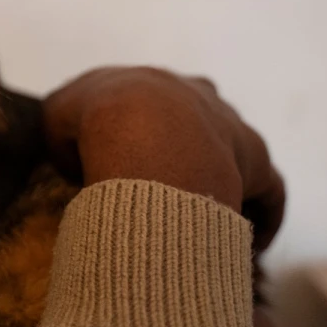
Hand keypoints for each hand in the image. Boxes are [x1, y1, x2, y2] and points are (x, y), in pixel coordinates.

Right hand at [42, 67, 283, 248]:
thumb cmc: (92, 119)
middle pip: (201, 123)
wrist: (135, 124)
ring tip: (208, 215)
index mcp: (153, 84)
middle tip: (170, 188)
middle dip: (191, 152)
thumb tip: (72, 158)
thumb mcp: (57, 119)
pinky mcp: (254, 160)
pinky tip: (249, 242)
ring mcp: (231, 126)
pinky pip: (269, 190)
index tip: (133, 166)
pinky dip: (262, 214)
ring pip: (239, 153)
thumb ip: (65, 134)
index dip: (143, 137)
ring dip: (226, 181)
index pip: (154, 108)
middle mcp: (199, 97)